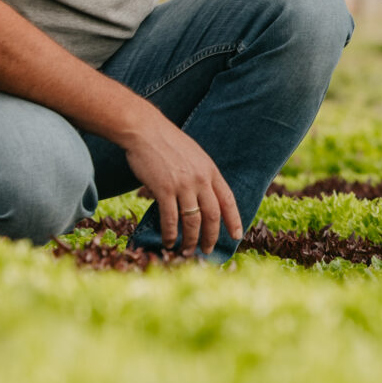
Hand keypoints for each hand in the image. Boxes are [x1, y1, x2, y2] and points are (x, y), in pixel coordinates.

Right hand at [124, 118, 242, 255]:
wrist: (145, 130)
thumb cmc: (167, 143)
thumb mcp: (194, 156)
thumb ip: (201, 175)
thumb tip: (203, 196)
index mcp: (210, 171)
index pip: (228, 200)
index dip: (234, 220)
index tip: (236, 236)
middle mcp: (200, 179)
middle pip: (212, 216)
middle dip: (211, 237)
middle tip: (207, 251)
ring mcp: (183, 185)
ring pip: (193, 221)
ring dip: (190, 240)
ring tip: (187, 251)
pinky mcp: (164, 189)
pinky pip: (171, 218)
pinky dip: (171, 234)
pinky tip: (169, 242)